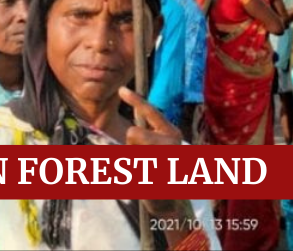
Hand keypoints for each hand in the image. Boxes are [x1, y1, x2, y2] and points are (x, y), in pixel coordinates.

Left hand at [120, 88, 187, 217]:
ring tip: (146, 171)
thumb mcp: (159, 150)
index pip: (151, 111)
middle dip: (130, 144)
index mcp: (171, 132)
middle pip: (132, 133)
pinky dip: (128, 173)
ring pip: (129, 150)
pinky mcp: (154, 171)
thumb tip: (128, 131)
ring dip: (130, 160)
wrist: (171, 202)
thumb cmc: (162, 173)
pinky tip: (144, 182)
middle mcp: (170, 141)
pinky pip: (127, 166)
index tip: (121, 90)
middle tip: (143, 159)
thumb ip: (146, 138)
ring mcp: (163, 156)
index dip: (135, 100)